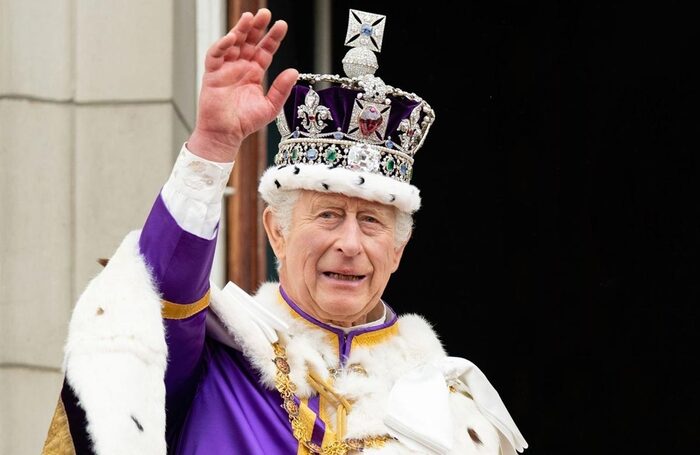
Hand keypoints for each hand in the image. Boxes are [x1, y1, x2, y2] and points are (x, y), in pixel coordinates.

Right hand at [187, 8, 297, 161]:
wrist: (225, 134)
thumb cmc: (245, 122)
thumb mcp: (270, 106)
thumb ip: (281, 89)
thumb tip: (294, 71)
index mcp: (255, 73)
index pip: (265, 50)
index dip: (273, 38)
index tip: (282, 25)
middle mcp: (241, 67)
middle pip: (249, 41)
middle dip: (257, 27)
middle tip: (265, 13)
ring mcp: (226, 69)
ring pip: (233, 43)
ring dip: (240, 30)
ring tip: (249, 18)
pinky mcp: (212, 74)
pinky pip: (215, 55)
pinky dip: (221, 45)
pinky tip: (231, 38)